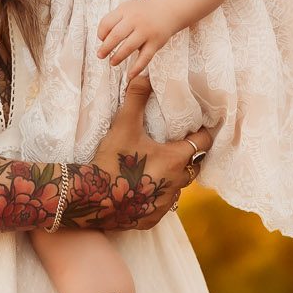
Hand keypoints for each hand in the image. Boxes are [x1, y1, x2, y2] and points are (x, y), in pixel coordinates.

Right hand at [65, 74, 215, 231]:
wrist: (90, 199)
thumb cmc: (110, 160)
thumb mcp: (123, 126)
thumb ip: (136, 98)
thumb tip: (145, 74)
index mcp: (175, 159)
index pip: (203, 143)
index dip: (202, 133)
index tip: (198, 127)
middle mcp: (176, 184)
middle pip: (194, 167)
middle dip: (188, 156)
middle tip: (177, 145)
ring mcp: (165, 204)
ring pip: (179, 188)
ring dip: (173, 177)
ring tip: (159, 167)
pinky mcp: (152, 219)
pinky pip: (163, 205)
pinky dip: (158, 196)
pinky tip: (144, 189)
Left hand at [96, 0, 177, 79]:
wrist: (167, 9)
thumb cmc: (143, 12)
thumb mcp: (127, 9)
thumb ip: (114, 21)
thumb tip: (102, 40)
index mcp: (125, 11)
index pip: (107, 23)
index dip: (101, 33)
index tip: (101, 40)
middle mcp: (135, 20)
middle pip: (116, 35)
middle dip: (106, 48)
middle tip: (100, 55)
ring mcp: (146, 32)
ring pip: (129, 47)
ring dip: (118, 57)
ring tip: (112, 62)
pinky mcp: (156, 43)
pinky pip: (145, 58)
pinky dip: (137, 68)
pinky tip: (130, 75)